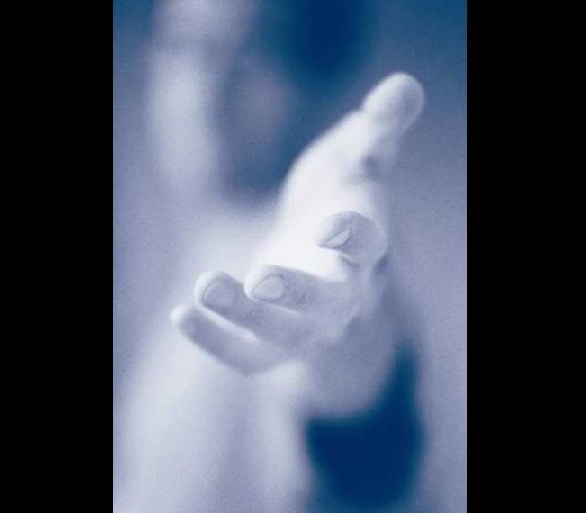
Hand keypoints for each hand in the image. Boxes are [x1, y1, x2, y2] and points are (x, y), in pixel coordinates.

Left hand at [171, 73, 423, 412]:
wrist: (327, 265)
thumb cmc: (341, 202)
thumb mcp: (357, 159)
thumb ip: (378, 126)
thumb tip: (404, 84)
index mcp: (367, 240)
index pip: (372, 242)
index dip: (356, 238)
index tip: (330, 227)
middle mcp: (346, 288)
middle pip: (334, 302)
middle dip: (303, 293)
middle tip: (265, 278)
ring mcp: (310, 321)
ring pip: (287, 333)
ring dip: (246, 315)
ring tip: (206, 285)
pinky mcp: (274, 341)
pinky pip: (248, 355)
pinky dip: (216, 340)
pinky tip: (181, 313)